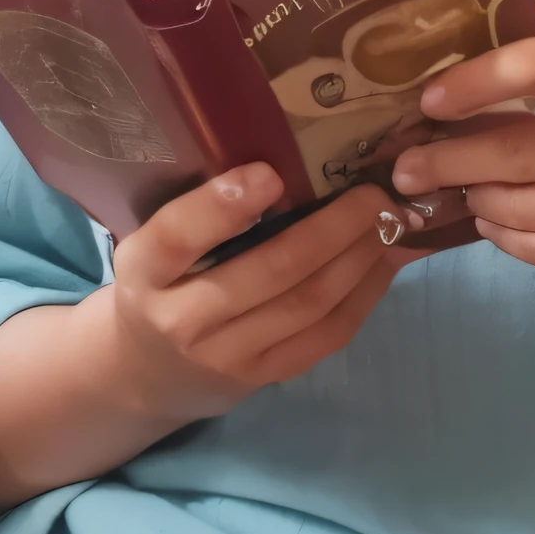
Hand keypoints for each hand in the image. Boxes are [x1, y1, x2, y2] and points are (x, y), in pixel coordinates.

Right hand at [103, 166, 405, 421]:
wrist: (146, 372)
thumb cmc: (158, 283)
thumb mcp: (152, 245)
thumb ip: (198, 209)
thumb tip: (286, 155)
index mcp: (143, 270)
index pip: (176, 237)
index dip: (220, 206)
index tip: (270, 173)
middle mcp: (181, 319)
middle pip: (268, 271)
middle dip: (332, 228)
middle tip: (373, 192)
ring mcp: (226, 356)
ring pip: (308, 304)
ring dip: (360, 259)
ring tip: (391, 222)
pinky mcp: (264, 378)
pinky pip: (326, 336)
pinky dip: (364, 295)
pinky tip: (385, 263)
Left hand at [388, 37, 534, 296]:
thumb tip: (452, 93)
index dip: (476, 80)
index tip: (430, 100)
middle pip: (513, 150)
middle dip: (444, 158)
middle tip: (401, 164)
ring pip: (513, 204)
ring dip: (470, 194)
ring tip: (452, 187)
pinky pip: (531, 247)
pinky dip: (498, 231)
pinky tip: (488, 218)